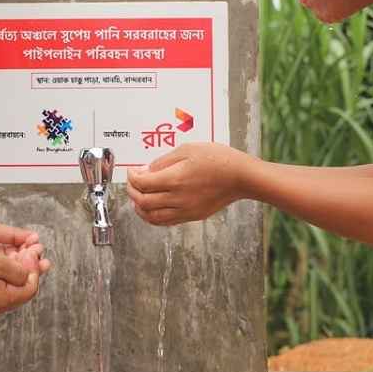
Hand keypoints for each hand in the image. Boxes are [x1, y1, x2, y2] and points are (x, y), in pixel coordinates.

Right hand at [0, 236, 43, 318]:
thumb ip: (20, 272)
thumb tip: (31, 274)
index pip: (28, 291)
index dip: (36, 271)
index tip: (36, 255)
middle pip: (21, 284)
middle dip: (32, 265)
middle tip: (36, 250)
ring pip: (13, 274)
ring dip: (25, 258)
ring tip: (34, 245)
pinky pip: (1, 266)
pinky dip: (15, 253)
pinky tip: (27, 241)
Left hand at [126, 142, 257, 225]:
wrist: (240, 177)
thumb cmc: (218, 159)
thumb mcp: (187, 150)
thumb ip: (164, 161)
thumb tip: (147, 170)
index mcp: (174, 179)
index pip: (142, 183)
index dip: (132, 177)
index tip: (132, 171)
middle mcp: (177, 198)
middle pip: (143, 202)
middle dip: (132, 192)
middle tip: (132, 183)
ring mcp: (185, 210)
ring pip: (152, 217)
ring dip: (139, 208)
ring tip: (138, 198)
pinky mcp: (192, 216)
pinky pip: (166, 221)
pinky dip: (153, 217)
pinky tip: (152, 209)